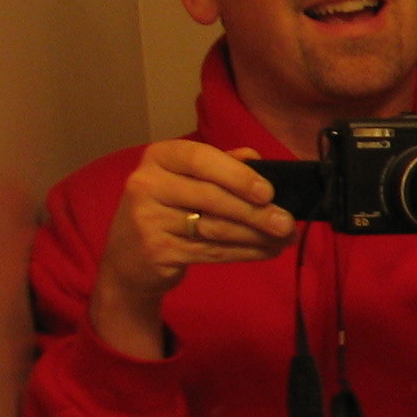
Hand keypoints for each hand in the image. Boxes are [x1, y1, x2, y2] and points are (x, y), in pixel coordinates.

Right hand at [90, 138, 298, 358]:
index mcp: (159, 157)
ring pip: (215, 228)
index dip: (237, 175)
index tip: (268, 192)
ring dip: (258, 235)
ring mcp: (148, 219)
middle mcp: (147, 184)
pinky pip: (212, 252)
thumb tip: (256, 157)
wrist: (128, 259)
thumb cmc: (167, 209)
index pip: (200, 158)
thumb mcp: (185, 179)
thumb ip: (219, 165)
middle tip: (288, 223)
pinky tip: (267, 251)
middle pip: (212, 198)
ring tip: (285, 238)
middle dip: (256, 213)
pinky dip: (245, 252)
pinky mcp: (157, 251)